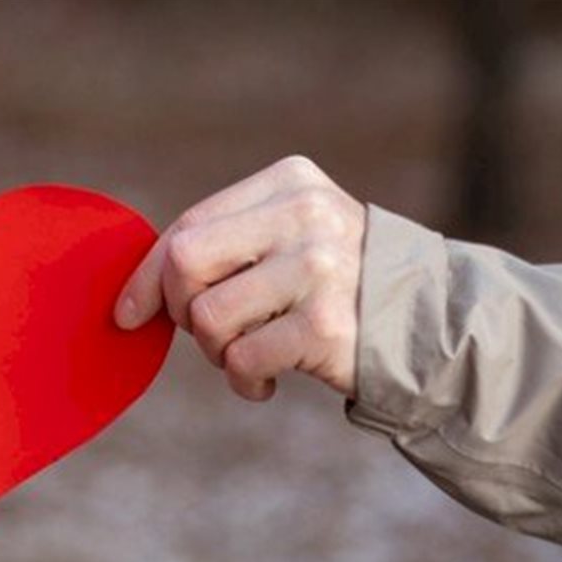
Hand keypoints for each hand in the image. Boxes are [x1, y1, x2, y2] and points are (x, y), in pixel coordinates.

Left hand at [114, 156, 365, 399]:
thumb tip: (130, 297)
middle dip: (179, 309)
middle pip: (186, 261)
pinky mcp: (327, 325)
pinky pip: (241, 359)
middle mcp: (305, 215)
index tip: (128, 312)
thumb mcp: (289, 238)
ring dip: (215, 351)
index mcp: (290, 182)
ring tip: (248, 352)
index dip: (148, 275)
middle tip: (207, 331)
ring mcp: (319, 268)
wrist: (433, 324)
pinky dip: (243, 380)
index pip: (189, 224)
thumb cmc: (337, 284)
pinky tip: (267, 378)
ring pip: (208, 317)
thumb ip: (223, 246)